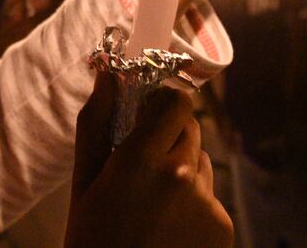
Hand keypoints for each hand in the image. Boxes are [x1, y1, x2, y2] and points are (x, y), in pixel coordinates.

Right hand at [65, 72, 232, 247]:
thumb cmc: (92, 241)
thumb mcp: (84, 183)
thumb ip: (96, 123)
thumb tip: (107, 75)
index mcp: (141, 159)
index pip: (174, 101)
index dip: (162, 103)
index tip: (147, 113)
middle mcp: (181, 174)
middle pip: (189, 128)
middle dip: (169, 135)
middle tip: (145, 164)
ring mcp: (206, 202)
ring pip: (201, 163)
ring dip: (183, 171)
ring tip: (153, 205)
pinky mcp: (223, 226)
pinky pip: (210, 197)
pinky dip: (193, 205)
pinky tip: (168, 228)